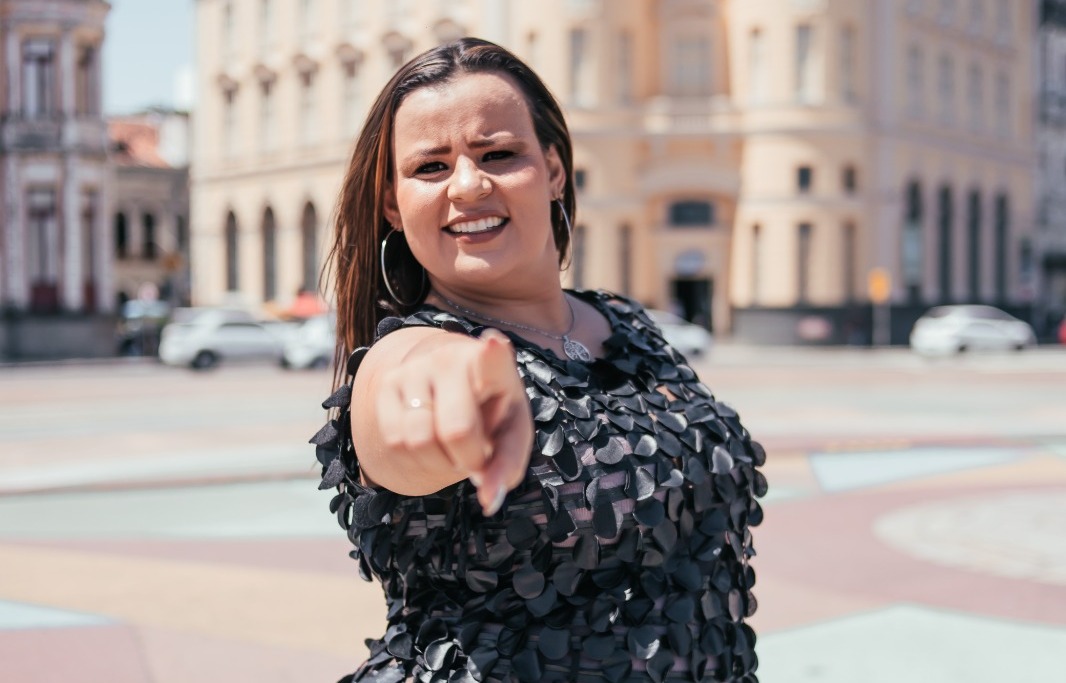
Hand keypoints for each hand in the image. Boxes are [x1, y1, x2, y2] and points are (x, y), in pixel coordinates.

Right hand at [375, 329, 532, 513]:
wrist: (448, 386)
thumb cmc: (490, 412)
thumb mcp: (510, 434)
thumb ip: (507, 466)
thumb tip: (488, 501)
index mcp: (493, 366)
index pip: (492, 361)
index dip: (493, 356)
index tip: (494, 345)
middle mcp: (450, 360)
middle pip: (455, 431)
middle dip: (468, 459)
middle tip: (475, 456)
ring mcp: (414, 369)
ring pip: (418, 441)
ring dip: (439, 464)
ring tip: (452, 450)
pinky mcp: (386, 384)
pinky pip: (394, 442)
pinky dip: (414, 461)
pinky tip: (430, 449)